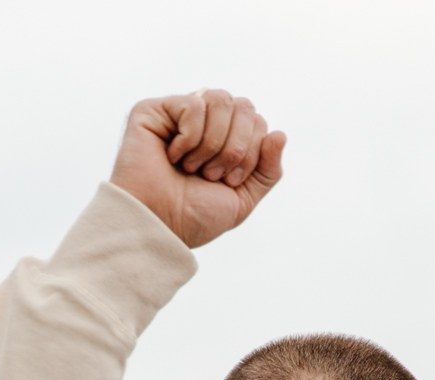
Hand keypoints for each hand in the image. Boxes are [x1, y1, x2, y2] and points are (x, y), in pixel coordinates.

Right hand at [110, 90, 286, 249]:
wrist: (159, 226)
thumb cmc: (194, 216)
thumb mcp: (243, 198)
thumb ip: (267, 170)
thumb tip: (280, 133)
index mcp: (225, 139)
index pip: (258, 122)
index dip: (252, 152)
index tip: (229, 182)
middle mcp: (204, 122)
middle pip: (244, 106)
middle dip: (236, 147)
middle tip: (211, 175)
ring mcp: (178, 113)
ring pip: (221, 99)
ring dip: (213, 143)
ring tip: (192, 167)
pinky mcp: (154, 110)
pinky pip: (194, 104)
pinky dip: (189, 137)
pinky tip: (172, 156)